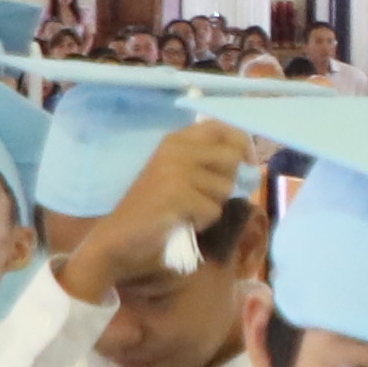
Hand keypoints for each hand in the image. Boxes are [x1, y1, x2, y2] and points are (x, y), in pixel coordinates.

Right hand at [62, 117, 260, 298]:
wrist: (117, 238)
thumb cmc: (152, 209)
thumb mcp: (177, 175)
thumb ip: (207, 162)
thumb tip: (250, 166)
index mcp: (175, 140)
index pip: (222, 128)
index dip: (242, 144)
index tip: (247, 163)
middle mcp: (175, 148)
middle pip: (231, 158)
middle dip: (227, 183)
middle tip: (203, 199)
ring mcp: (175, 170)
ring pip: (225, 187)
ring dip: (211, 206)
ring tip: (185, 211)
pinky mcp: (177, 194)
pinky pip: (213, 210)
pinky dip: (202, 222)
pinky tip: (180, 222)